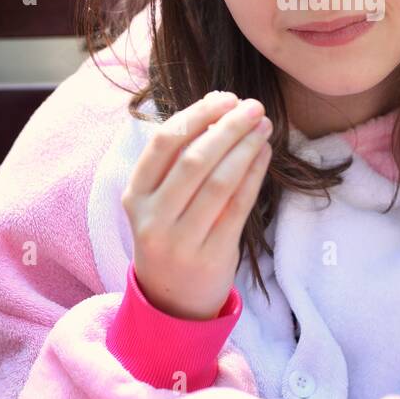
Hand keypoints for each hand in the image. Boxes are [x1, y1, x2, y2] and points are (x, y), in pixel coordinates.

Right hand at [121, 90, 272, 319]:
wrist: (172, 301)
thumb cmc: (171, 233)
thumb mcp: (158, 200)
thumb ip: (180, 158)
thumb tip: (218, 103)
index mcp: (135, 196)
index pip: (163, 143)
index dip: (196, 115)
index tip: (224, 98)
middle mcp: (152, 218)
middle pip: (193, 160)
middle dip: (227, 127)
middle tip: (253, 106)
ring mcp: (180, 241)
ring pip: (218, 182)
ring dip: (245, 147)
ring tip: (264, 125)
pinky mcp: (211, 256)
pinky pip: (238, 207)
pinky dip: (254, 175)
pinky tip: (264, 153)